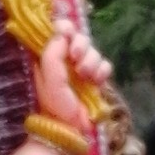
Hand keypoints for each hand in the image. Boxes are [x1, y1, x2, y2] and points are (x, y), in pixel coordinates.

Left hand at [33, 16, 111, 135]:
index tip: (67, 32)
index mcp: (48, 54)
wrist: (70, 128)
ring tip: (85, 75)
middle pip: (78, 36)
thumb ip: (53, 53)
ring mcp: (81, 67)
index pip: (57, 29)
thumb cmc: (54, 103)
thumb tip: (62, 34)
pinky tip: (97, 81)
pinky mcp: (95, 77)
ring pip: (93, 50)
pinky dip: (102, 70)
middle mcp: (65, 57)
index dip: (64, 26)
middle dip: (80, 44)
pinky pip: (105, 64)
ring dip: (91, 60)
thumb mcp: (49, 77)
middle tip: (76, 56)